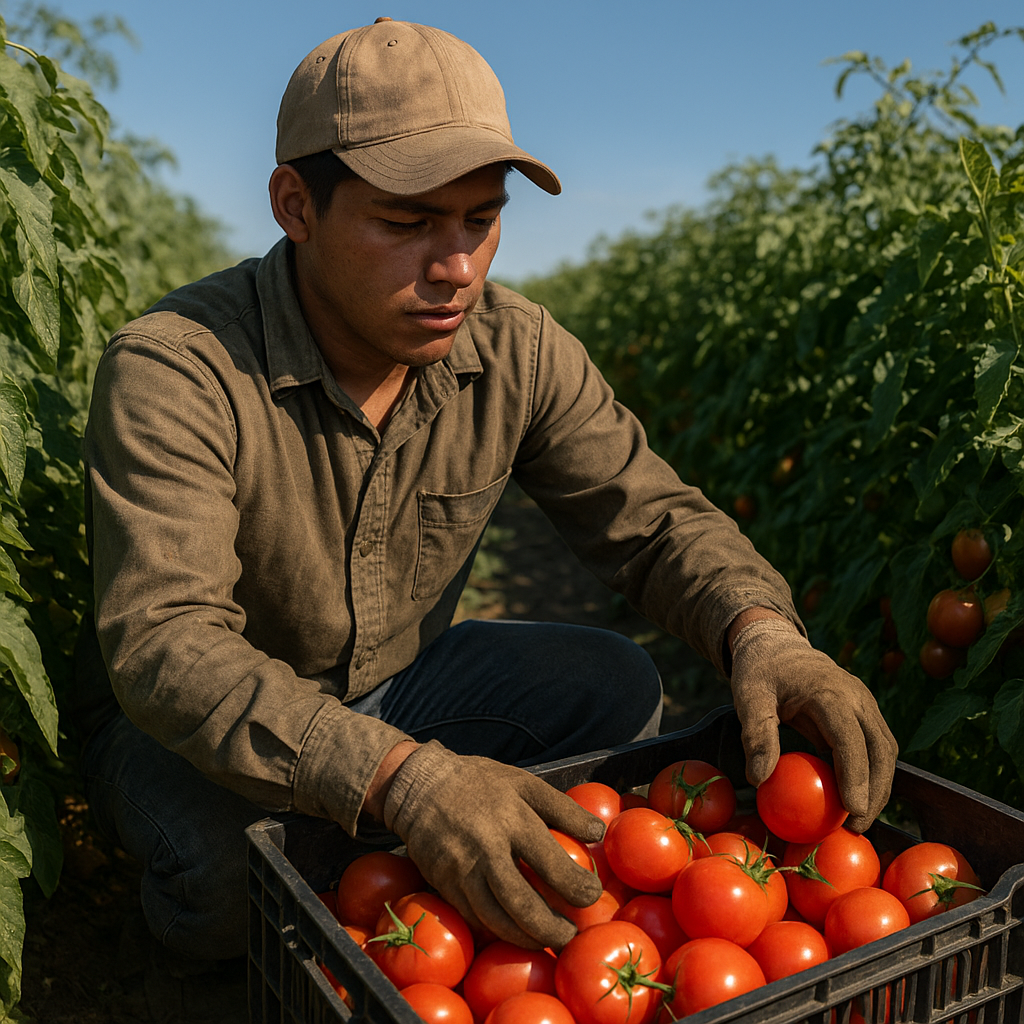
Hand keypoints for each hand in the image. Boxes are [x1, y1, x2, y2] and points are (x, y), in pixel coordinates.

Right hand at [382, 740, 604, 948]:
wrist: (419, 785)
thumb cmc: (479, 782)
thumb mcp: (524, 782)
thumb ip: (562, 808)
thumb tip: (598, 832)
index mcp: (511, 817)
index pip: (550, 862)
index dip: (576, 886)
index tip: (592, 895)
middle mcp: (485, 846)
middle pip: (522, 903)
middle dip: (552, 928)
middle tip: (571, 935)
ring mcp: (460, 869)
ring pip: (495, 919)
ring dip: (526, 938)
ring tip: (547, 941)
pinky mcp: (442, 884)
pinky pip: (473, 917)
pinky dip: (497, 930)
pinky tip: (515, 932)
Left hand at [728, 618, 897, 831]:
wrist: (775, 644)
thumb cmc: (760, 671)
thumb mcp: (748, 697)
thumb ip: (756, 735)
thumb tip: (759, 779)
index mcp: (828, 691)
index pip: (850, 739)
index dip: (856, 776)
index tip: (854, 811)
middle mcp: (856, 695)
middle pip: (880, 748)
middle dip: (876, 790)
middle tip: (857, 827)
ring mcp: (864, 702)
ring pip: (885, 749)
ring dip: (879, 785)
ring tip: (859, 820)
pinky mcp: (864, 711)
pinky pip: (877, 745)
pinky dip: (873, 772)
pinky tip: (857, 798)